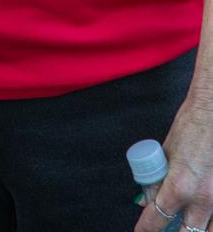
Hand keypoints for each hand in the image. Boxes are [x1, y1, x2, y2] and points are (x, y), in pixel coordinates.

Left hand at [134, 94, 212, 231]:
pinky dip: (212, 220)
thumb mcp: (166, 152)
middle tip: (166, 228)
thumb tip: (149, 198)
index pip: (157, 219)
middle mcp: (202, 199)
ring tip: (188, 223)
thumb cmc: (192, 125)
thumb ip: (158, 178)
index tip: (141, 231)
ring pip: (209, 231)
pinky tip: (206, 216)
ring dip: (197, 229)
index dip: (145, 229)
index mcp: (179, 186)